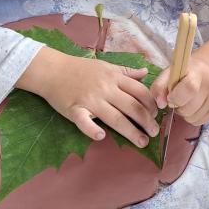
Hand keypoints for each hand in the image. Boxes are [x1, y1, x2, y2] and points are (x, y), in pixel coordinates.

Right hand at [18, 48, 159, 146]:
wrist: (52, 69)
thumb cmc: (80, 69)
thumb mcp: (106, 66)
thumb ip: (126, 72)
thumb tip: (145, 73)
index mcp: (114, 77)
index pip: (139, 91)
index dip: (151, 104)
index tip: (156, 115)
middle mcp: (105, 88)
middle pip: (131, 107)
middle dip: (146, 121)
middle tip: (154, 133)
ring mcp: (90, 99)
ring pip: (115, 117)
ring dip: (131, 131)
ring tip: (142, 142)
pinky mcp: (74, 109)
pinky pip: (84, 121)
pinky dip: (92, 129)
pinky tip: (101, 137)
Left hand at [151, 57, 208, 125]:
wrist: (206, 71)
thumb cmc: (183, 73)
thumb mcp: (168, 74)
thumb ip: (160, 87)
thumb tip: (161, 104)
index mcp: (198, 72)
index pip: (190, 88)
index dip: (176, 97)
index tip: (170, 98)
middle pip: (190, 108)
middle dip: (179, 108)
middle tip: (177, 100)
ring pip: (194, 118)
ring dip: (185, 114)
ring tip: (186, 102)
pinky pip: (200, 121)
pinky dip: (193, 117)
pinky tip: (193, 107)